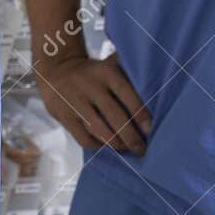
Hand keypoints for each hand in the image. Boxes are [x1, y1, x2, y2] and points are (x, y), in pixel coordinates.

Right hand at [33, 50, 151, 153]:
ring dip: (116, 144)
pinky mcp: (64, 116)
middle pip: (115, 116)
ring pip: (99, 130)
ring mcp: (75, 101)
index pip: (127, 94)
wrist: (56, 68)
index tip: (150, 130)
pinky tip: (106, 146)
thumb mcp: (108, 64)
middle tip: (141, 149)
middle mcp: (90, 86)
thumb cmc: (93, 72)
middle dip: (131, 137)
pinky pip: (84, 138)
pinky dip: (97, 146)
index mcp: (106, 73)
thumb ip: (128, 74)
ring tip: (126, 149)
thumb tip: (157, 88)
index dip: (140, 114)